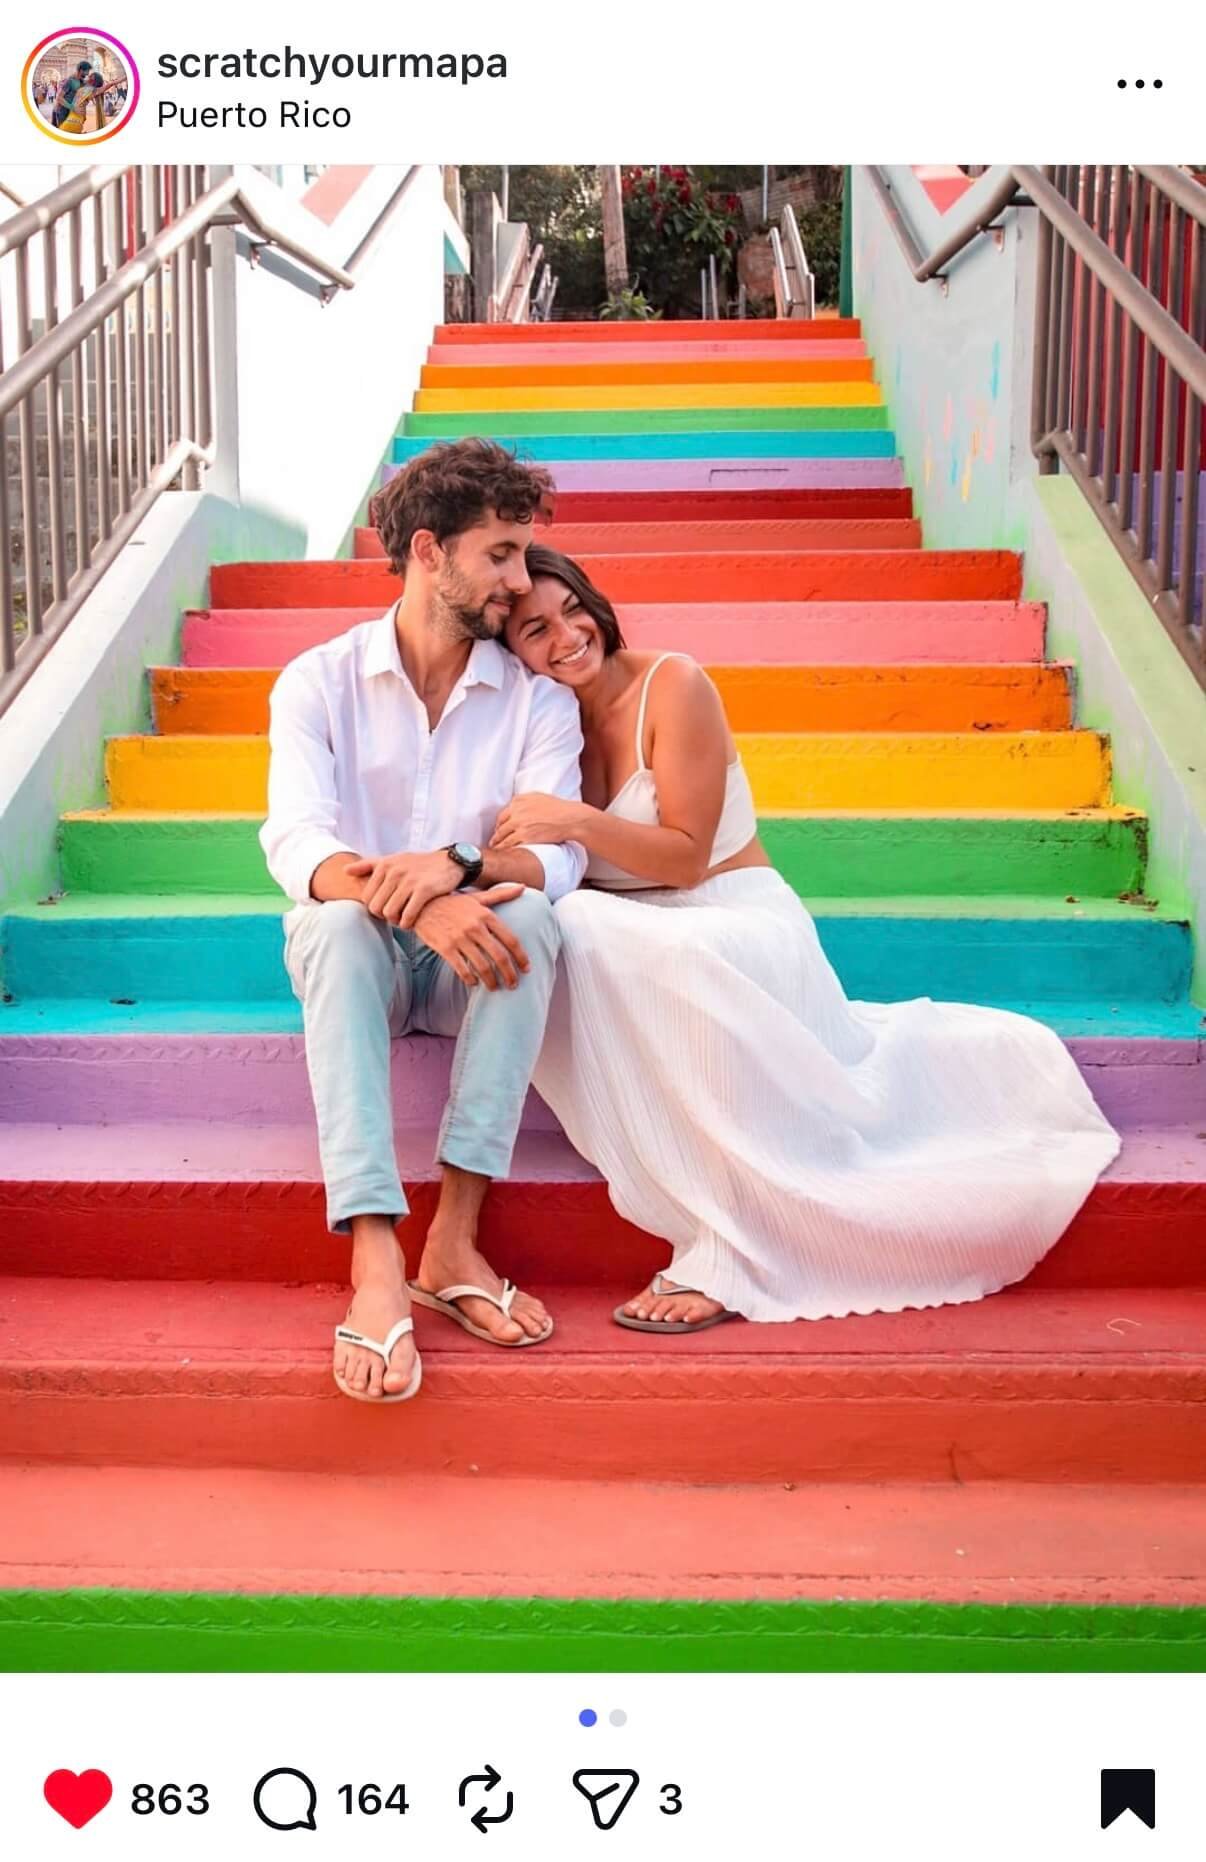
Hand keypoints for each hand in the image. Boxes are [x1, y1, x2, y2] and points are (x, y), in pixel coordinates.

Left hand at [347, 849, 460, 927]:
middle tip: (395, 915)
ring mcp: (409, 881)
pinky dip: (407, 923)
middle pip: (376, 907)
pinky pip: (408, 915)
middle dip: (384, 916)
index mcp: (384, 865)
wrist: (451, 862)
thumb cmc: (419, 864)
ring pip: (390, 913)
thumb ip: (368, 865)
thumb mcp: (393, 859)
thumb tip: (345, 871)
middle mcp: (395, 871)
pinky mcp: (424, 890)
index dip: (374, 907)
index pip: (366, 897)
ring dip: (395, 921)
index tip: (386, 907)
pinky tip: (411, 921)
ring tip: (403, 919)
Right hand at [413, 885, 530, 990]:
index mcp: (486, 915)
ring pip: (482, 966)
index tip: (526, 969)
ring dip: (491, 981)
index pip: (511, 940)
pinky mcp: (445, 948)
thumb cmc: (452, 903)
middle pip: (500, 956)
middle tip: (513, 985)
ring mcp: (460, 938)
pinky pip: (462, 969)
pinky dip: (470, 980)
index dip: (521, 957)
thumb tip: (523, 886)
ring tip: (495, 987)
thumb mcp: (477, 897)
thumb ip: (501, 894)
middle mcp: (475, 927)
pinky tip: (474, 983)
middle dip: (509, 974)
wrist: (421, 905)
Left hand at [489, 792, 585, 850]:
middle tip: (494, 841)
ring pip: (501, 836)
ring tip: (496, 849)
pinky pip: (509, 844)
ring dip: (497, 844)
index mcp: (519, 800)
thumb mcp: (539, 797)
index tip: (500, 830)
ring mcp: (519, 823)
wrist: (570, 818)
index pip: (503, 814)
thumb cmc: (559, 808)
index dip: (501, 824)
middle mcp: (517, 810)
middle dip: (496, 834)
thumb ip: (525, 801)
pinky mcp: (524, 836)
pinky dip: (504, 849)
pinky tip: (504, 853)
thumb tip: (516, 806)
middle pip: (500, 825)